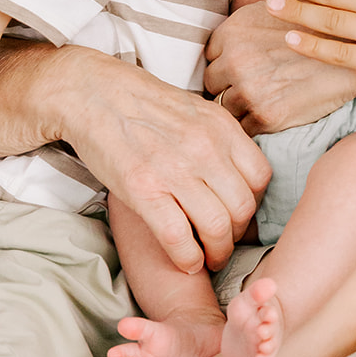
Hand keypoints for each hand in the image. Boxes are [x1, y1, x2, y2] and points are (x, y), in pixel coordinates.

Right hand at [53, 49, 270, 273]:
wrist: (94, 94)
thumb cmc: (143, 104)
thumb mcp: (196, 110)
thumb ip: (220, 139)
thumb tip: (237, 173)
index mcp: (221, 128)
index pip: (260, 178)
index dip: (254, 204)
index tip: (240, 216)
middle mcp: (205, 149)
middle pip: (243, 208)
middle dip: (238, 235)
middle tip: (225, 243)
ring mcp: (175, 170)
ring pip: (217, 227)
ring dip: (217, 253)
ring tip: (208, 258)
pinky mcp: (143, 190)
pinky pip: (178, 237)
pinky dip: (187, 258)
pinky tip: (187, 262)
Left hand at [204, 1, 355, 135]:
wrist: (354, 50)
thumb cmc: (318, 26)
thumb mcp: (278, 8)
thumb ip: (249, 22)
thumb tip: (235, 31)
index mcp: (232, 32)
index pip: (211, 57)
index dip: (225, 64)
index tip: (239, 70)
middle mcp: (235, 60)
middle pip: (212, 83)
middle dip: (227, 87)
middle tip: (248, 89)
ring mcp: (249, 90)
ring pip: (224, 108)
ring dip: (237, 109)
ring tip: (258, 105)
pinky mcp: (267, 116)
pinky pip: (243, 129)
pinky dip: (252, 127)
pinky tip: (268, 118)